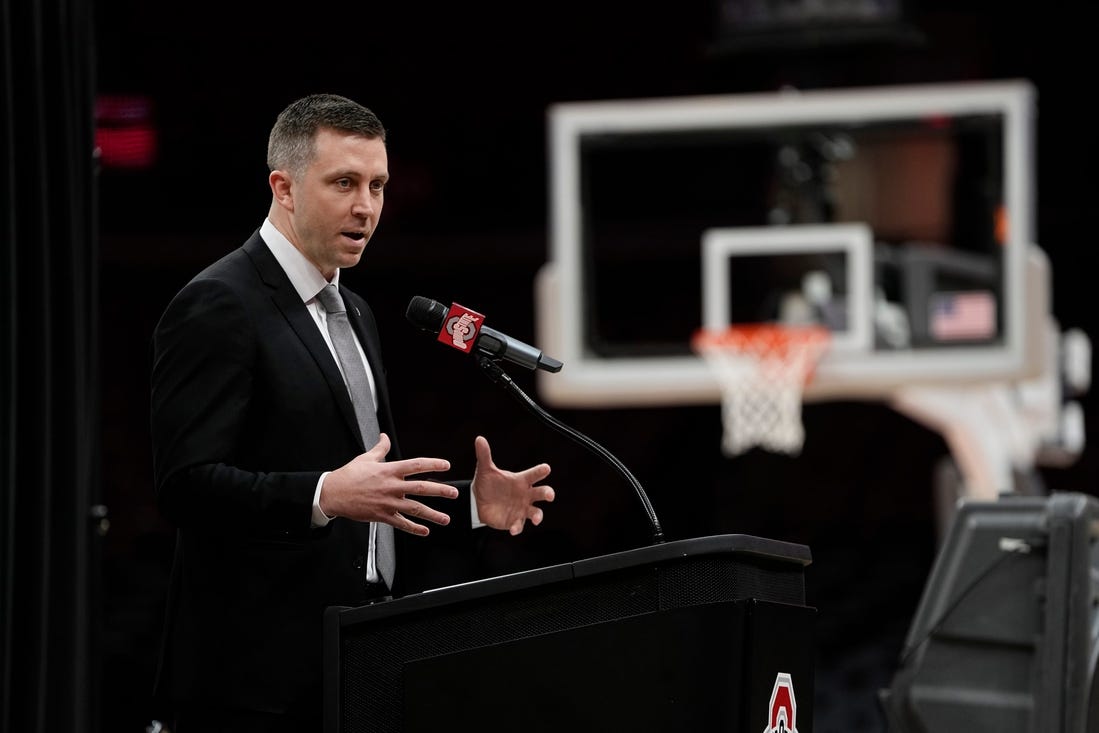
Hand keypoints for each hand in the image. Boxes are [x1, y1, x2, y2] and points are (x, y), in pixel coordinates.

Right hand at [320, 433, 458, 535]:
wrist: (332, 494)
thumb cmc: (349, 475)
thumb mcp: (366, 458)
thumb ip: (380, 448)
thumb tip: (385, 436)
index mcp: (389, 470)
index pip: (415, 465)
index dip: (432, 464)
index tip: (446, 465)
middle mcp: (391, 486)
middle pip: (421, 488)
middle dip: (440, 491)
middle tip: (455, 494)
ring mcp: (388, 502)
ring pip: (415, 509)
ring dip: (432, 515)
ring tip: (446, 519)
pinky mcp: (382, 516)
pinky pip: (401, 524)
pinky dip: (414, 529)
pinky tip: (425, 531)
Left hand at [471, 436, 553, 535]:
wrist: (478, 502)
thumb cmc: (488, 484)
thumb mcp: (485, 470)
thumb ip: (484, 455)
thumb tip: (479, 439)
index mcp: (521, 480)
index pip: (534, 474)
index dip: (540, 471)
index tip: (546, 468)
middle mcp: (525, 494)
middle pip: (541, 493)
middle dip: (547, 493)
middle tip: (550, 495)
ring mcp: (522, 508)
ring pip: (535, 512)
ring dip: (538, 515)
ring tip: (536, 519)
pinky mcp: (515, 520)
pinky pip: (519, 525)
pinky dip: (518, 527)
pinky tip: (514, 530)